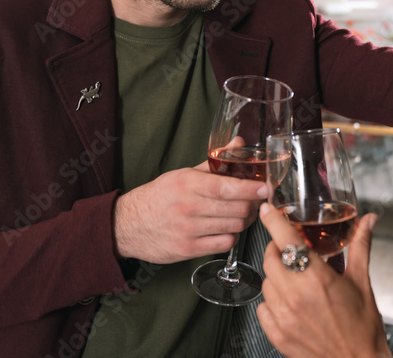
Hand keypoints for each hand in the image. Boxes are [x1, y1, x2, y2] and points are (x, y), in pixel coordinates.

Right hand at [113, 162, 266, 263]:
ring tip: (241, 214)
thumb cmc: (159, 197)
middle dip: (252, 205)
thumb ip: (214, 161)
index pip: (226, 186)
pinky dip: (231, 236)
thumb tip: (238, 143)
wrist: (127, 225)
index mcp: (187, 184)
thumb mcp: (183, 174)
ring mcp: (188, 230)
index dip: (250, 188)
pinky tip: (226, 229)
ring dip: (244, 221)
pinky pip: (224, 244)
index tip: (265, 188)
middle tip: (255, 201)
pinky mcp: (188, 249)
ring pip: (234, 226)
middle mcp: (188, 207)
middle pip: (236, 209)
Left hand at [256, 203, 391, 357]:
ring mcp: (283, 315)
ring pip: (266, 282)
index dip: (273, 220)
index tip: (268, 210)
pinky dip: (272, 301)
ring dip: (277, 276)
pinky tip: (290, 303)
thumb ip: (360, 246)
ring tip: (296, 281)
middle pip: (271, 258)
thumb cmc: (362, 328)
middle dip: (279, 249)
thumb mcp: (361, 282)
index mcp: (317, 278)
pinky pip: (263, 307)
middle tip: (292, 251)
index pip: (286, 239)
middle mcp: (295, 295)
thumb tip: (368, 222)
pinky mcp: (276, 333)